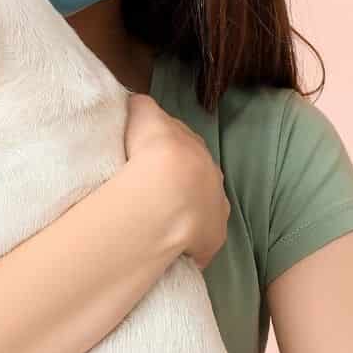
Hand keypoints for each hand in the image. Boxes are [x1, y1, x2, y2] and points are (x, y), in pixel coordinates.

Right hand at [120, 92, 229, 268]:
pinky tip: (172, 250)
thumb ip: (142, 107)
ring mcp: (216, 210)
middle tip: (153, 193)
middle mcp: (213, 177)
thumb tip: (136, 103)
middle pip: (198, 180)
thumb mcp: (143, 114)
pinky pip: (201, 245)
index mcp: (196, 148)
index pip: (185, 148)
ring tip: (161, 222)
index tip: (150, 161)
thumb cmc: (153, 147)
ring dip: (188, 216)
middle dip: (182, 185)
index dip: (167, 155)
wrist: (167, 188)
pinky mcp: (212, 240)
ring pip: (203, 212)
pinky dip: (190, 247)